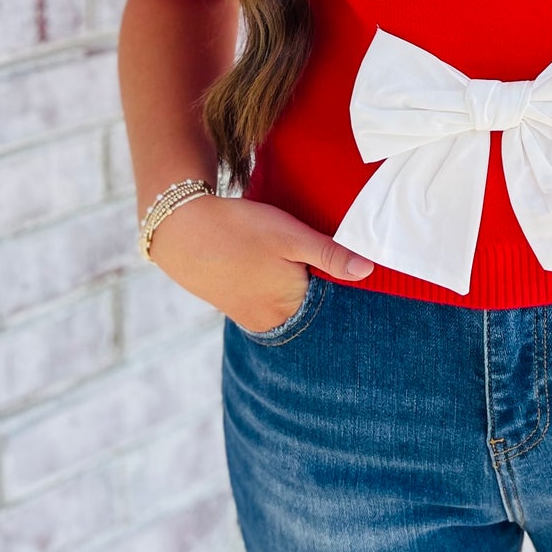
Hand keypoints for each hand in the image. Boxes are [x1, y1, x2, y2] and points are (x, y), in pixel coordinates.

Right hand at [144, 194, 374, 332]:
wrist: (182, 231)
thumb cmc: (241, 229)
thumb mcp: (292, 236)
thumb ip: (331, 256)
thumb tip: (369, 270)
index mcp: (290, 307)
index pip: (331, 303)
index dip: (337, 281)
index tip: (337, 261)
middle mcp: (271, 322)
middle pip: (309, 305)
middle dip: (316, 285)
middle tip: (306, 255)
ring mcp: (251, 318)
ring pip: (287, 303)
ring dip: (292, 284)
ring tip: (283, 258)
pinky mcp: (235, 308)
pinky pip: (266, 302)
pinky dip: (272, 286)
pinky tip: (265, 264)